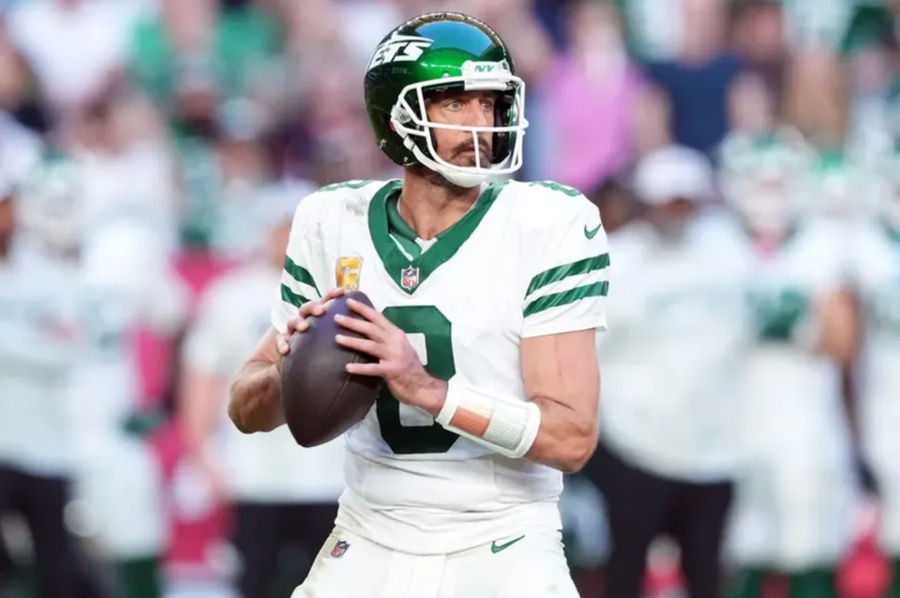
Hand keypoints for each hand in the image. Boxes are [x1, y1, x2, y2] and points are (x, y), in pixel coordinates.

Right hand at [275, 287, 344, 366]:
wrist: (295, 365)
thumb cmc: (318, 354)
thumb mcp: (330, 343)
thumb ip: (345, 335)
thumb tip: (367, 329)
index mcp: (317, 319)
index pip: (325, 303)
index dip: (331, 295)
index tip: (342, 291)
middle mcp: (304, 321)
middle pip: (306, 308)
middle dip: (313, 307)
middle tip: (321, 311)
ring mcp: (291, 331)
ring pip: (291, 321)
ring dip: (297, 322)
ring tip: (304, 327)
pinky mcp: (282, 342)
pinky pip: (280, 341)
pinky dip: (282, 344)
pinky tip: (287, 350)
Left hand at [333, 297, 446, 414]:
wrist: (423, 385)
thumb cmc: (408, 366)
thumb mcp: (399, 346)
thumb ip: (386, 338)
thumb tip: (368, 329)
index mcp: (396, 334)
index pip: (378, 317)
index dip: (363, 309)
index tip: (349, 301)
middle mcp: (395, 342)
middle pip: (371, 329)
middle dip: (353, 322)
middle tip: (337, 317)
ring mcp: (394, 356)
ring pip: (370, 346)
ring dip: (353, 341)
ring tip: (337, 338)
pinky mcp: (392, 371)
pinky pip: (373, 369)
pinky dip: (360, 368)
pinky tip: (348, 367)